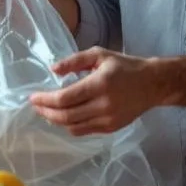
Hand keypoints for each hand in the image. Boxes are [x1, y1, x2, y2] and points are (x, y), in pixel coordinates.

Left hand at [28, 47, 161, 135]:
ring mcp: (108, 120)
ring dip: (55, 120)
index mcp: (100, 84)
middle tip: (35, 105)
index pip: (65, 98)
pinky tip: (63, 116)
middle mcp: (103, 105)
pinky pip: (83, 131)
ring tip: (46, 111)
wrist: (153, 84)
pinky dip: (69, 125)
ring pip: (72, 126)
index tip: (32, 97)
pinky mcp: (111, 128)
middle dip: (46, 112)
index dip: (45, 100)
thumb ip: (74, 61)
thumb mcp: (99, 55)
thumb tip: (53, 70)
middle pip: (65, 116)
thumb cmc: (124, 66)